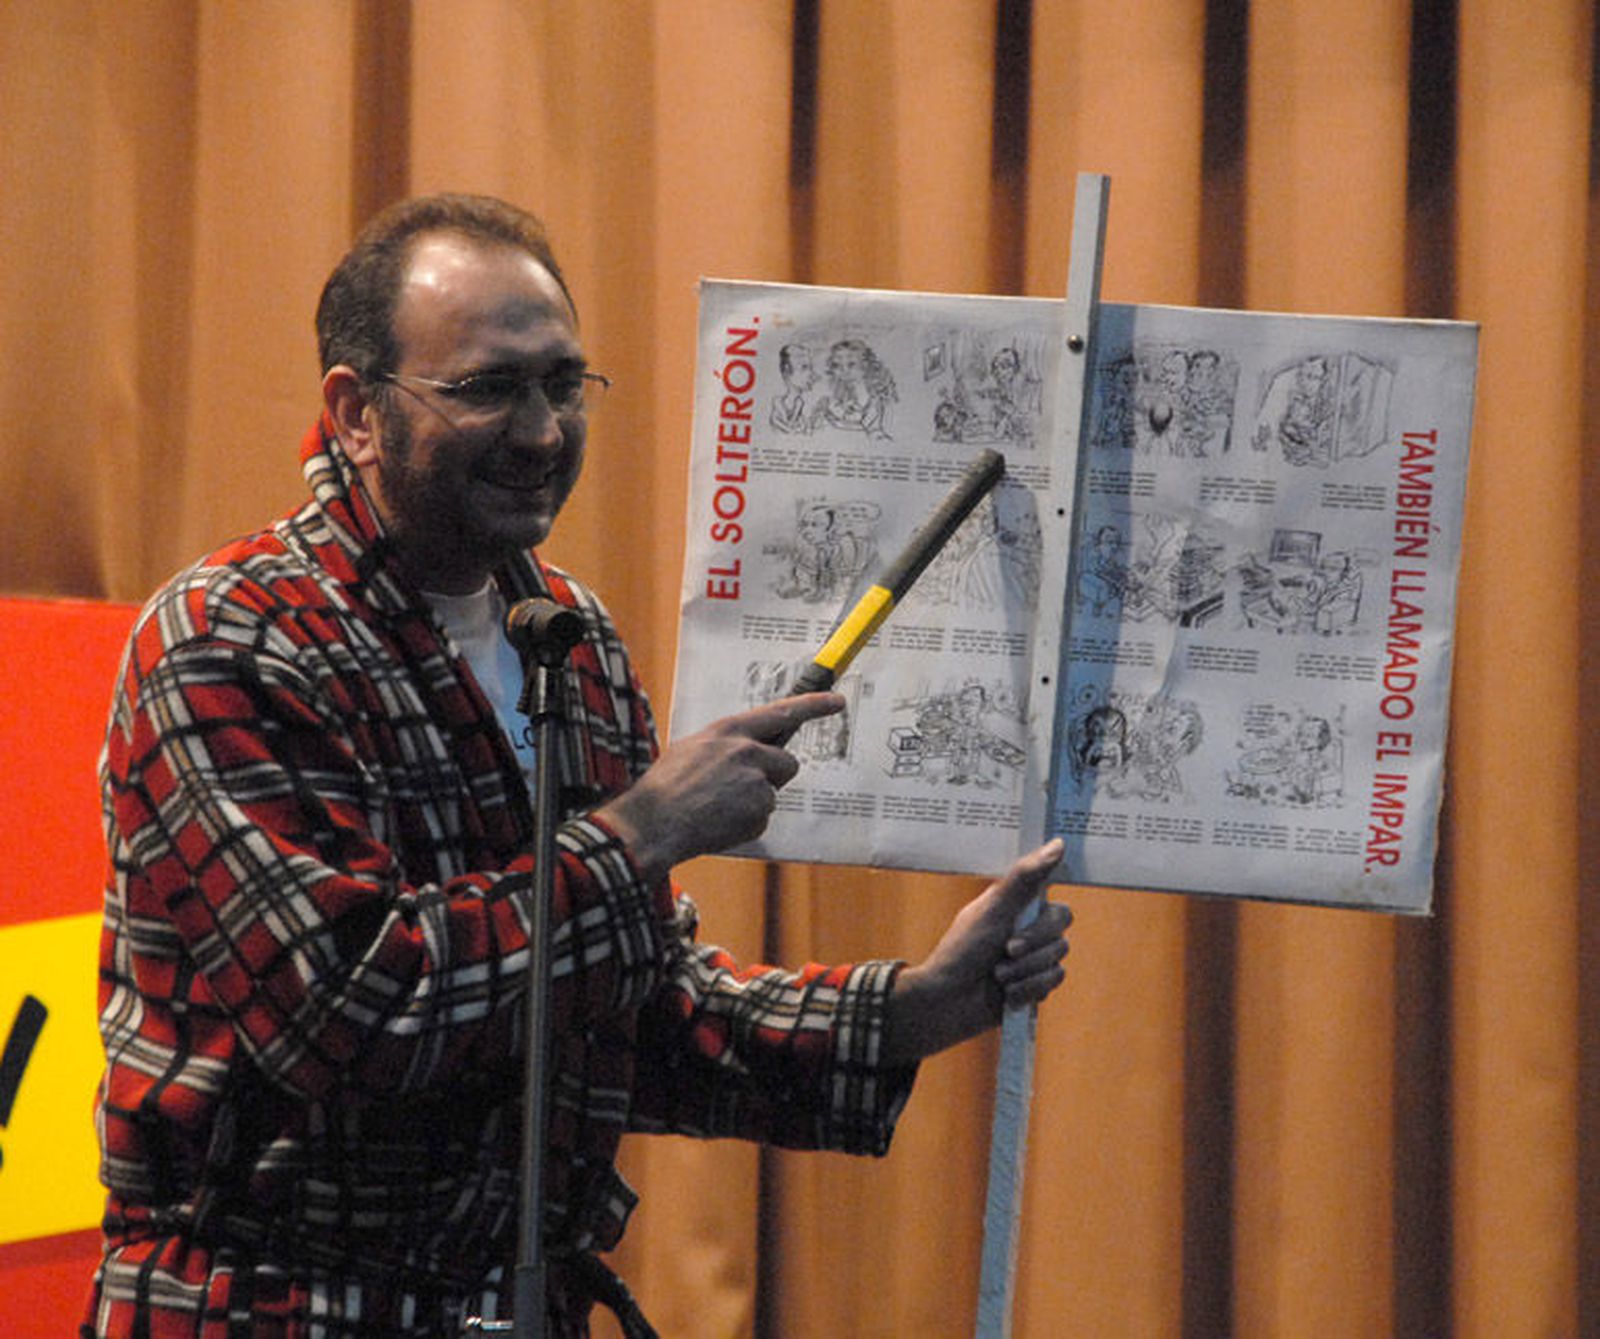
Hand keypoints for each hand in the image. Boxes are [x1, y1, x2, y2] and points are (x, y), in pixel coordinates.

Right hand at [596, 693, 843, 880]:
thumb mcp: (693, 749)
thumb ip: (726, 746)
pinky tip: (719, 823)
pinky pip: (763, 819)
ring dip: (754, 803)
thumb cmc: (665, 788)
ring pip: (772, 794)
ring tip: (717, 808)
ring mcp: (756, 782)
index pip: (781, 712)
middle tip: (741, 789)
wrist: (652, 824)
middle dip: (774, 776)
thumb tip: (747, 752)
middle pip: (787, 762)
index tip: (837, 701)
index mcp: (729, 730)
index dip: (813, 706)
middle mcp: (748, 751)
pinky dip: (746, 825)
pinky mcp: (759, 811)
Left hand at [883, 839, 1070, 1065]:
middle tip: (1005, 952)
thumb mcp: (993, 908)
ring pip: (1057, 961)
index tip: (1017, 928)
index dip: (1044, 921)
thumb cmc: (962, 949)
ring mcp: (1033, 960)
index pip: (1056, 906)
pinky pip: (1051, 984)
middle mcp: (1029, 930)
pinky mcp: (1034, 986)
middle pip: (1060, 934)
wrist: (947, 1000)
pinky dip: (1028, 990)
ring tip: (998, 977)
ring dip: (1026, 972)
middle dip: (1031, 947)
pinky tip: (1006, 995)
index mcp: (1019, 908)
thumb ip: (1026, 876)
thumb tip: (1058, 843)